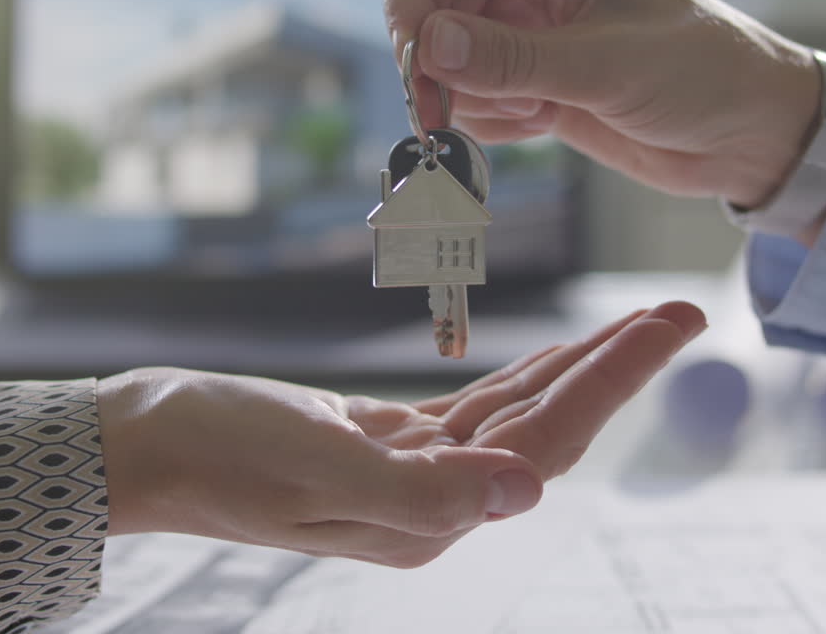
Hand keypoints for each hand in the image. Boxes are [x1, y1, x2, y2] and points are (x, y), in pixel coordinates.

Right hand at [97, 301, 703, 566]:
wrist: (145, 443)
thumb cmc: (219, 455)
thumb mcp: (319, 472)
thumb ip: (425, 492)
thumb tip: (524, 495)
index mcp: (427, 514)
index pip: (545, 442)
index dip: (612, 382)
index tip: (667, 325)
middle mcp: (430, 501)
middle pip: (547, 426)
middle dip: (614, 368)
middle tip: (679, 311)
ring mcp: (407, 472)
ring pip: (514, 413)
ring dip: (573, 366)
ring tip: (631, 324)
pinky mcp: (381, 440)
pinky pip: (469, 408)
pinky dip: (514, 377)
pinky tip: (544, 357)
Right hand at [385, 0, 820, 209]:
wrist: (744, 136)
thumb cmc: (705, 73)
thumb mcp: (611, 65)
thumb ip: (515, 58)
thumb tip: (429, 45)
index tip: (413, 57)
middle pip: (433, 2)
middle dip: (433, 60)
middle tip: (437, 111)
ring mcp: (526, 25)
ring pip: (444, 57)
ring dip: (472, 96)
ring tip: (536, 108)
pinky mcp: (526, 74)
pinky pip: (470, 97)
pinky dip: (492, 119)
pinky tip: (546, 119)